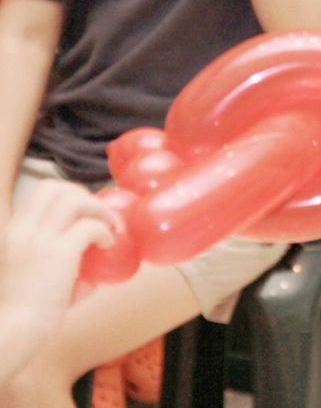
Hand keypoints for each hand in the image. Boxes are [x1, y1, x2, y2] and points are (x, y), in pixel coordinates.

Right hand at [0, 181, 117, 337]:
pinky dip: (104, 231)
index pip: (41, 192)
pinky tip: (109, 244)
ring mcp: (38, 239)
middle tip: (102, 216)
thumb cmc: (21, 317)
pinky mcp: (58, 253)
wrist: (11, 332)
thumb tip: (89, 283)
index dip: (71, 195)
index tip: (88, 211)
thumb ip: (59, 275)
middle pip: (56, 187)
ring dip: (98, 209)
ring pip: (73, 199)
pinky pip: (89, 227)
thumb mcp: (32, 284)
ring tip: (110, 227)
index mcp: (12, 232)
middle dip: (85, 195)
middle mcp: (22, 230)